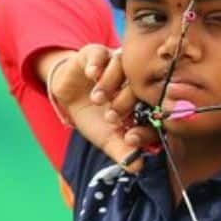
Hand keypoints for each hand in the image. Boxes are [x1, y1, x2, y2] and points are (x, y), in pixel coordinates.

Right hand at [44, 44, 158, 171]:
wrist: (68, 95)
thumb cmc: (94, 116)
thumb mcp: (106, 138)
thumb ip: (123, 151)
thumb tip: (137, 168)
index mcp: (142, 98)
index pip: (151, 107)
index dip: (144, 122)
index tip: (130, 137)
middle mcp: (133, 78)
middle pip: (139, 84)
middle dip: (126, 103)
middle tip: (111, 117)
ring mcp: (116, 63)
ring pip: (122, 65)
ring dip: (110, 83)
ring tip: (98, 99)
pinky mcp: (96, 53)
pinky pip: (101, 53)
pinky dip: (97, 63)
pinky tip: (91, 75)